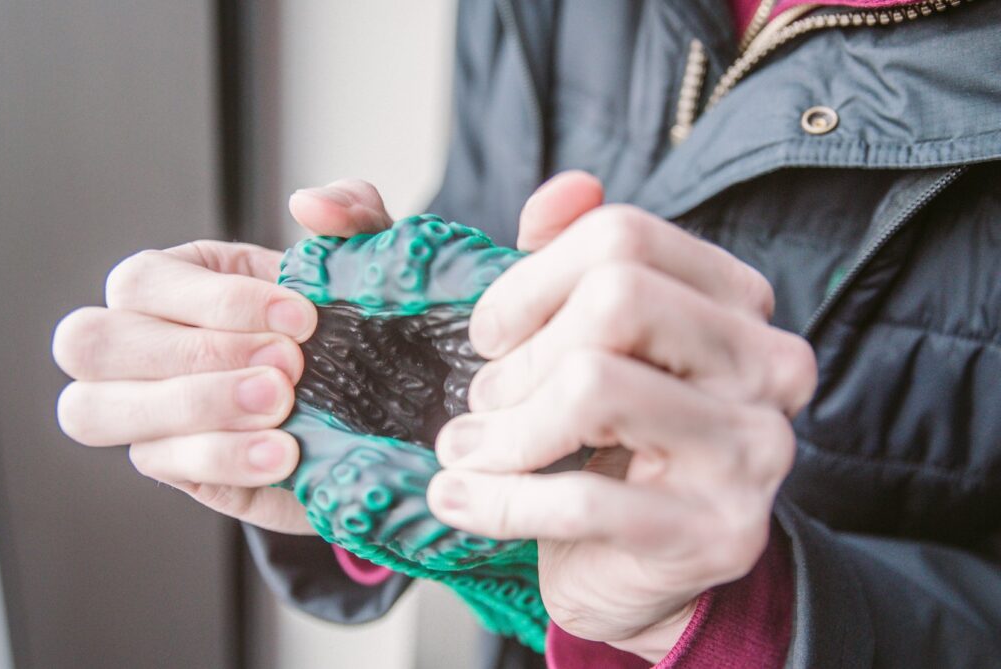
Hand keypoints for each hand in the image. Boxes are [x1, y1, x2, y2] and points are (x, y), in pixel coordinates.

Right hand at [53, 179, 393, 533]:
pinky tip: (285, 454)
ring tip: (282, 409)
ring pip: (95, 411)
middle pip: (92, 343)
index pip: (144, 282)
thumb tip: (310, 203)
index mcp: (172, 281)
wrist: (374, 409)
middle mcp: (138, 343)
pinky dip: (224, 457)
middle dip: (197, 354)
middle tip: (288, 368)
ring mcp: (142, 410)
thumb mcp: (360, 262)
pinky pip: (162, 463)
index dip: (218, 302)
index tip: (303, 320)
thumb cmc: (345, 325)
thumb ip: (349, 212)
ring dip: (196, 407)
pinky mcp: (170, 464)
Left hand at [427, 171, 816, 660]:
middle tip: (481, 400)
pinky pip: (582, 497)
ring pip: (593, 389)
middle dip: (520, 356)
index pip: (623, 237)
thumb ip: (576, 255)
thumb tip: (567, 187)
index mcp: (737, 302)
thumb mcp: (591, 338)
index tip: (489, 333)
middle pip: (616, 298)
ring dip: (501, 430)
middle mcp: (767, 365)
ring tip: (464, 449)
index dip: (531, 279)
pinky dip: (498, 499)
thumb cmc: (611, 439)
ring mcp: (752, 451)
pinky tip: (458, 499)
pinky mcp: (717, 533)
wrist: (645, 566)